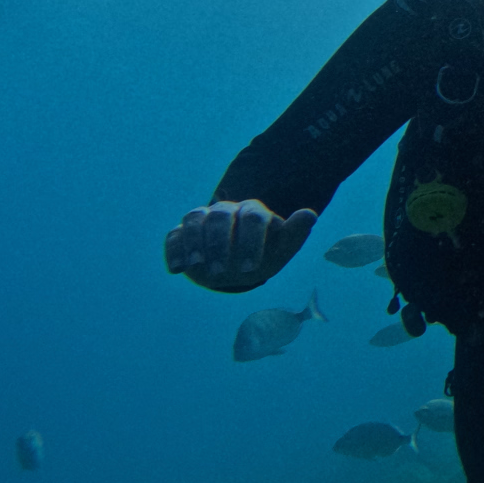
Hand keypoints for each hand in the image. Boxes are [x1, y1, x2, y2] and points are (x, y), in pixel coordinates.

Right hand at [164, 200, 315, 291]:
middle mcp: (227, 211)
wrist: (239, 263)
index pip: (252, 217)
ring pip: (195, 219)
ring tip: (197, 267)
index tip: (251, 269)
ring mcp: (203, 220)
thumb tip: (309, 214)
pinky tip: (177, 269)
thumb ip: (295, 233)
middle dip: (220, 243)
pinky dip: (173, 250)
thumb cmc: (265, 254)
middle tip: (222, 272)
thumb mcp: (282, 249)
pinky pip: (173, 235)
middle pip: (220, 216)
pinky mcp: (182, 233)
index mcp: (253, 212)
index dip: (251, 242)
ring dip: (194, 242)